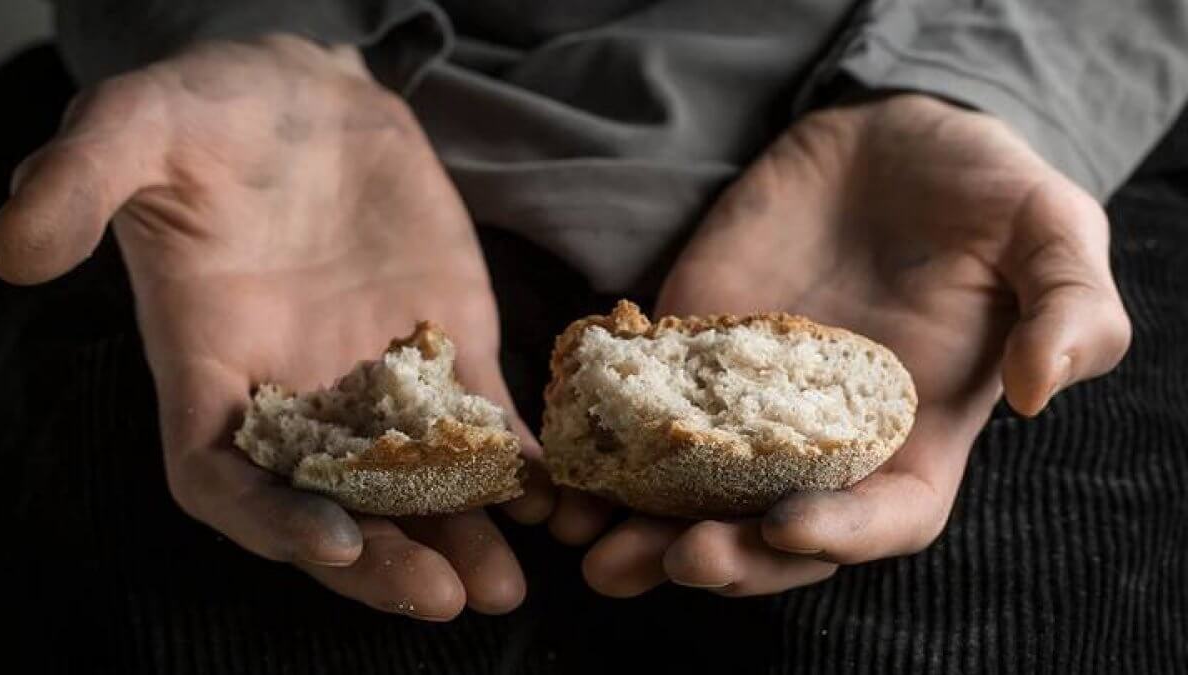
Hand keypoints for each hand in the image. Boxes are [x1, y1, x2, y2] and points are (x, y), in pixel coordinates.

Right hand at [0, 35, 552, 618]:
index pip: (222, 479)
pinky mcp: (446, 349)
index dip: (267, 522)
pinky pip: (483, 422)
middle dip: (380, 559)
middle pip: (330, 507)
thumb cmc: (212, 110)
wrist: (310, 97)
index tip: (327, 544)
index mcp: (209, 369)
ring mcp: (377, 381)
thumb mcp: (136, 124)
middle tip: (441, 598)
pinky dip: (514, 467)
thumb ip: (80, 181)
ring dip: (458, 538)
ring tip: (503, 583)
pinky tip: (550, 499)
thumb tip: (11, 249)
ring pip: (415, 485)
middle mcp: (294, 396)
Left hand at [573, 93, 1129, 596]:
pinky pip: (645, 417)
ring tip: (595, 547)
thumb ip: (1070, 310)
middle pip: (777, 532)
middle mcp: (829, 439)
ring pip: (697, 496)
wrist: (886, 137)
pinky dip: (605, 451)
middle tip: (675, 557)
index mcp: (918, 433)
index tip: (788, 525)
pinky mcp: (691, 355)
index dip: (842, 538)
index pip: (886, 518)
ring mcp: (751, 403)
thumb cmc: (982, 187)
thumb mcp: (1051, 231)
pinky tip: (567, 469)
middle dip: (728, 558)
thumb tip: (1043, 391)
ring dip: (644, 532)